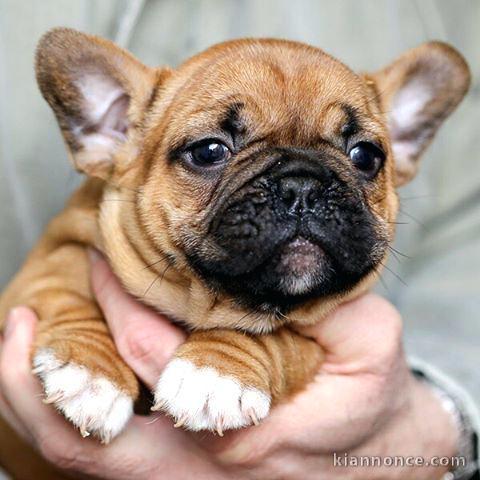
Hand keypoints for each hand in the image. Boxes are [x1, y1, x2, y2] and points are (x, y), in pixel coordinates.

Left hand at [0, 253, 458, 478]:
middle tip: (32, 313)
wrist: (381, 452)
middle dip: (53, 369)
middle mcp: (204, 466)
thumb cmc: (373, 394)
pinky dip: (62, 423)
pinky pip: (101, 464)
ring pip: (86, 460)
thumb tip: (277, 272)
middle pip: (96, 434)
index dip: (128, 305)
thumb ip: (326, 307)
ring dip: (40, 405)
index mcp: (247, 425)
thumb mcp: (371, 341)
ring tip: (18, 343)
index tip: (109, 260)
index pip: (160, 360)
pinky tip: (50, 377)